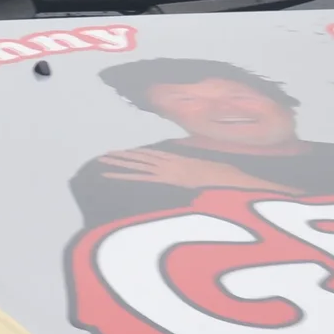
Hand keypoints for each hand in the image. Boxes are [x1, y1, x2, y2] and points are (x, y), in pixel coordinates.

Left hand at [98, 148, 282, 192]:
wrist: (231, 178)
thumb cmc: (225, 178)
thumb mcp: (211, 172)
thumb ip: (200, 171)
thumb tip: (197, 173)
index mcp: (179, 160)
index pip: (153, 157)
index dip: (138, 155)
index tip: (124, 154)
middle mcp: (170, 162)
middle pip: (141, 158)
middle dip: (123, 157)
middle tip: (104, 156)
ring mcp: (168, 169)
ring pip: (138, 164)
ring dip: (119, 163)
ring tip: (102, 161)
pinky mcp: (169, 179)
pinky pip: (143, 177)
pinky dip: (126, 176)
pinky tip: (111, 175)